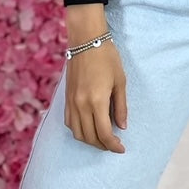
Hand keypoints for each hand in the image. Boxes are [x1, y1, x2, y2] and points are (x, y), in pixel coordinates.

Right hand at [65, 38, 127, 153]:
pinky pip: (69, 122)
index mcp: (97, 101)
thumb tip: (122, 127)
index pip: (104, 133)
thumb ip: (120, 106)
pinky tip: (88, 127)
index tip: (121, 148)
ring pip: (77, 133)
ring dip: (90, 140)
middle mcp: (81, 105)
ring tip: (102, 139)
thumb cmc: (107, 58)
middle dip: (102, 145)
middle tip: (114, 145)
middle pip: (90, 137)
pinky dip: (79, 130)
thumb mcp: (120, 81)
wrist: (85, 40)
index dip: (113, 145)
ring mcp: (71, 102)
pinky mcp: (66, 98)